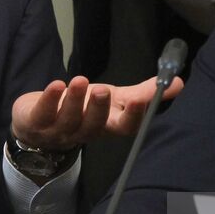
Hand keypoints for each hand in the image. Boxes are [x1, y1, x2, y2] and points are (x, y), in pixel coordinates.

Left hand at [10, 74, 185, 150]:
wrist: (38, 122)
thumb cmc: (82, 109)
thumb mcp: (114, 100)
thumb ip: (142, 93)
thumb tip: (178, 82)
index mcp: (106, 127)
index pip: (124, 128)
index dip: (134, 117)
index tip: (142, 100)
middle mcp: (84, 132)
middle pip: (93, 126)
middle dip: (99, 109)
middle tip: (103, 90)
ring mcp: (58, 130)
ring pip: (68, 119)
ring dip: (75, 100)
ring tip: (81, 80)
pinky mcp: (36, 122)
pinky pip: (43, 113)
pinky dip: (50, 98)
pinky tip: (56, 85)